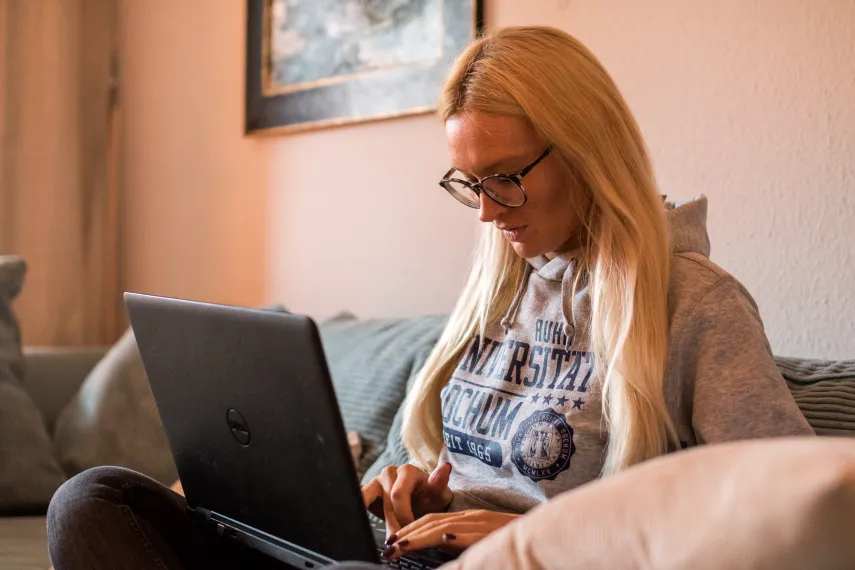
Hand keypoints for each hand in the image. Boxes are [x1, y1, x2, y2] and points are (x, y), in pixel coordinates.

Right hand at [361, 463, 453, 538]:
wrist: (422, 503)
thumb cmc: (431, 498)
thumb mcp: (438, 493)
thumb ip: (439, 482)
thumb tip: (445, 467)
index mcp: (406, 471)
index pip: (398, 494)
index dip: (403, 515)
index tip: (411, 528)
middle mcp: (389, 473)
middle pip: (386, 503)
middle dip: (394, 524)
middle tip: (401, 540)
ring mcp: (375, 482)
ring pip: (368, 501)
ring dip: (375, 521)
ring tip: (385, 537)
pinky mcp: (366, 492)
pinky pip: (357, 498)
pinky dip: (358, 510)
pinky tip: (359, 522)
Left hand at [382, 509, 519, 559]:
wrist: (546, 534)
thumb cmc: (515, 540)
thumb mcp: (481, 540)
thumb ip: (461, 543)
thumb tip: (440, 548)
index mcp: (468, 518)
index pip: (432, 520)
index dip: (411, 529)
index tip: (393, 541)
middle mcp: (473, 518)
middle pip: (433, 522)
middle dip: (408, 534)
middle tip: (389, 547)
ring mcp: (484, 525)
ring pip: (446, 527)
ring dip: (421, 536)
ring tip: (402, 545)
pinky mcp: (496, 534)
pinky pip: (474, 535)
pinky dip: (459, 537)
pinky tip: (445, 540)